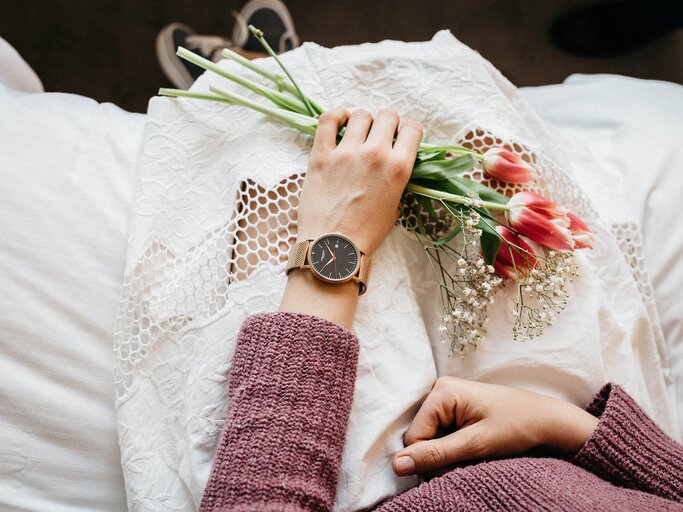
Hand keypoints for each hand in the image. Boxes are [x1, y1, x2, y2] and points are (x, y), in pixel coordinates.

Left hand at [296, 106, 422, 256]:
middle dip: (387, 123)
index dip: (408, 130)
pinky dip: (336, 115)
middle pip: (388, 116)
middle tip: (380, 135)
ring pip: (360, 115)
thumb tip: (393, 159)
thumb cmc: (366, 233)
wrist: (334, 247)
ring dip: (363, 121)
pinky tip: (339, 119)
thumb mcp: (395, 205)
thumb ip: (396, 177)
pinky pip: (327, 120)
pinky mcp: (321, 155)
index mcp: (398, 168)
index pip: (412, 129)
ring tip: (358, 132)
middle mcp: (375, 154)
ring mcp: (346, 153)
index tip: (401, 137)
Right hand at [392, 377, 598, 476]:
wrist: (546, 418)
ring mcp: (446, 397)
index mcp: (442, 392)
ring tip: (474, 452)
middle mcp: (439, 389)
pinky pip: (441, 432)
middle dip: (441, 456)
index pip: (414, 438)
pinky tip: (472, 445)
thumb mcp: (475, 445)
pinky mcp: (454, 406)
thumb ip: (436, 454)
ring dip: (448, 453)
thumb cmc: (516, 427)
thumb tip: (396, 465)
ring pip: (430, 437)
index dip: (432, 459)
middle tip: (470, 460)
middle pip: (421, 436)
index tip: (459, 466)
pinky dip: (454, 446)